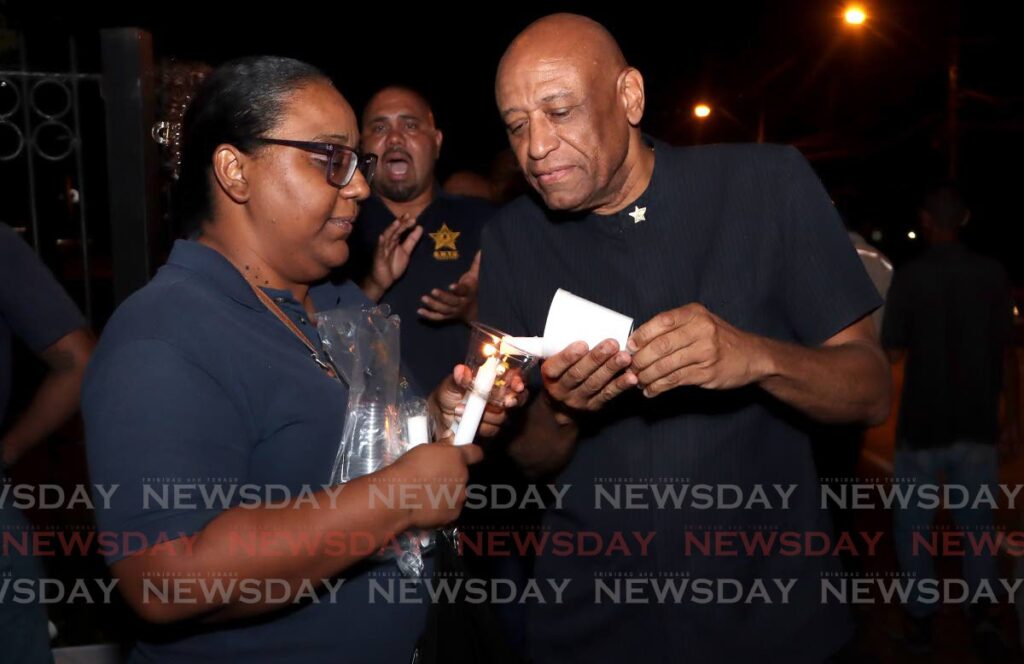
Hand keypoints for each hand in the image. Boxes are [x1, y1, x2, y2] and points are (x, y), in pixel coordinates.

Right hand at [362, 214, 422, 300]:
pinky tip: (382, 237)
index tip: (413, 218)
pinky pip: (379, 250)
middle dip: (400, 223)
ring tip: (397, 222)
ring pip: (386, 237)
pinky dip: (380, 243)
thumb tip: (420, 227)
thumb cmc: (393, 265)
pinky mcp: (378, 258)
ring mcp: (382, 249)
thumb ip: (412, 240)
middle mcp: (388, 243)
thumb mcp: (406, 252)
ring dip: (391, 229)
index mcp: (394, 241)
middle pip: (394, 231)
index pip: (400, 230)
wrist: (384, 281)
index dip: (406, 223)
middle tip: (408, 216)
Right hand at [384, 441, 482, 528]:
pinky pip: (451, 509)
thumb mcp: (423, 450)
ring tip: (428, 495)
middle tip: (434, 479)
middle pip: (463, 476)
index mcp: (457, 458)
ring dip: (448, 493)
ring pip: (458, 494)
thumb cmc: (408, 470)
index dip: (472, 454)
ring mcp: (460, 497)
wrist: (399, 496)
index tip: (468, 456)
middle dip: (452, 477)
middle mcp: (463, 477)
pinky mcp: (454, 514)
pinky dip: (442, 509)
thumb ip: (441, 449)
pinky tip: (428, 507)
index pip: (476, 453)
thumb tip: (447, 444)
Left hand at [418, 251, 479, 322]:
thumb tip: (481, 250)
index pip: (463, 291)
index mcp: (468, 293)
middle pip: (452, 301)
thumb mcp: (475, 277)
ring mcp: (454, 311)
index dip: (458, 289)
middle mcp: (461, 303)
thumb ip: (476, 264)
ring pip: (444, 310)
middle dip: (442, 297)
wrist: (475, 310)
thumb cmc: (472, 289)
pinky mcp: (447, 317)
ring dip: (433, 305)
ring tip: (423, 299)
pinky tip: (419, 311)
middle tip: (432, 291)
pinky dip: (429, 315)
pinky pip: (438, 318)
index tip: (451, 286)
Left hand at [431, 364, 527, 436]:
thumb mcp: (449, 386)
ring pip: (503, 416)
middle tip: (504, 403)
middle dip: (509, 401)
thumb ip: (457, 379)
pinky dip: (480, 427)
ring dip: (485, 415)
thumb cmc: (446, 396)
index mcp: (492, 381)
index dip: (518, 380)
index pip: (514, 378)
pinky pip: (493, 430)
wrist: (438, 419)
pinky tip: (467, 422)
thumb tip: (461, 370)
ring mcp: (496, 414)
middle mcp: (498, 396)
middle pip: (516, 399)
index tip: (517, 385)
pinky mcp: (491, 429)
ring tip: (462, 411)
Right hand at [541, 340, 634, 415]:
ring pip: (595, 384)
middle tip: (612, 344)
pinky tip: (632, 377)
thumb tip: (572, 319)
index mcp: (549, 376)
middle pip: (578, 374)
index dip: (568, 356)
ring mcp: (579, 400)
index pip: (555, 367)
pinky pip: (608, 395)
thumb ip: (557, 347)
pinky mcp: (594, 406)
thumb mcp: (552, 363)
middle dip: (596, 358)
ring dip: (611, 369)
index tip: (583, 343)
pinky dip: (621, 385)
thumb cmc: (560, 373)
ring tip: (625, 357)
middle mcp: (562, 390)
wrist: (561, 407)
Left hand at [628, 303, 766, 397]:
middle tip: (629, 367)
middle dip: (640, 359)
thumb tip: (637, 340)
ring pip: (666, 365)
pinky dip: (658, 387)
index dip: (641, 335)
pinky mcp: (707, 372)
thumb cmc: (718, 338)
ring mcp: (706, 352)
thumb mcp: (699, 322)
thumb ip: (673, 328)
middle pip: (661, 346)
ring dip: (647, 376)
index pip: (661, 322)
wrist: (752, 356)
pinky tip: (650, 390)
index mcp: (695, 314)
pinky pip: (675, 380)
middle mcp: (701, 330)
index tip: (629, 347)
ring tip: (637, 381)